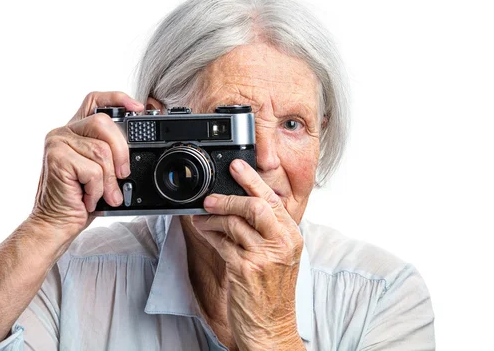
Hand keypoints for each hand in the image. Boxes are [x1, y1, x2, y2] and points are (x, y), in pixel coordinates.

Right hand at [30, 91, 142, 239]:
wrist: (57, 223)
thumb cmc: (81, 198)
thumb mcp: (103, 170)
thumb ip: (113, 152)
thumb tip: (141, 141)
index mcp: (76, 131)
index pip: (95, 100)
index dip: (118, 98)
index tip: (139, 108)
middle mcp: (64, 132)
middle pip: (104, 123)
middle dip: (122, 151)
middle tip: (123, 174)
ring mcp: (57, 143)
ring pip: (101, 150)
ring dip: (109, 179)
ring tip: (105, 194)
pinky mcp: (56, 159)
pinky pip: (92, 170)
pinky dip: (97, 189)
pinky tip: (88, 197)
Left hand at [191, 159, 304, 349]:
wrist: (271, 327)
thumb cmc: (273, 293)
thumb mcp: (280, 258)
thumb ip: (268, 232)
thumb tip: (242, 205)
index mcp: (292, 237)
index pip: (272, 200)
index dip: (252, 180)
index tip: (236, 166)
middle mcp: (281, 245)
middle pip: (254, 207)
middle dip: (228, 198)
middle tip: (210, 197)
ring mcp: (263, 258)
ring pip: (234, 223)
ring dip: (212, 217)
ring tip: (201, 217)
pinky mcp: (244, 271)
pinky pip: (222, 243)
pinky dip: (209, 234)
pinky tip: (204, 231)